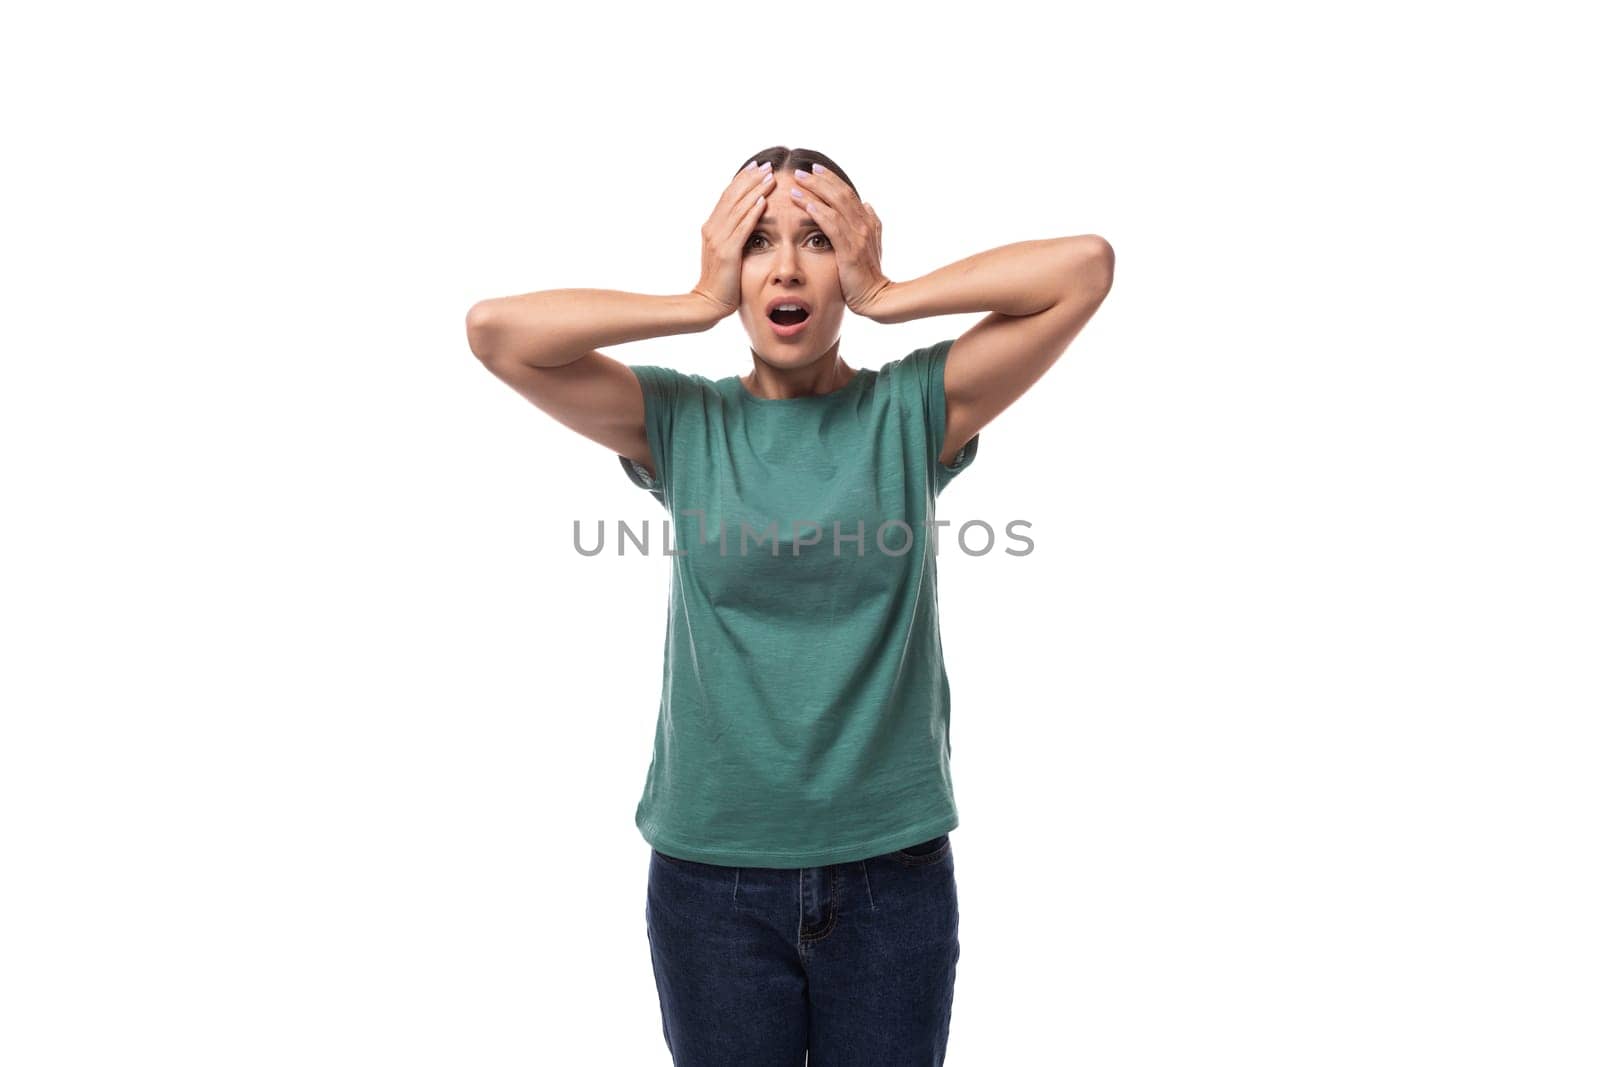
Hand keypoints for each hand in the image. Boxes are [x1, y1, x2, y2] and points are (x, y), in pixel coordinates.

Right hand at [690, 161, 772, 320]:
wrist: (707, 303)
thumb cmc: (721, 282)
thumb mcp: (725, 253)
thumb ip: (732, 236)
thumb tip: (745, 221)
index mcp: (712, 227)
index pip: (728, 196)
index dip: (743, 179)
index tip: (758, 166)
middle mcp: (712, 229)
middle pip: (733, 196)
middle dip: (751, 179)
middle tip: (768, 164)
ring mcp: (719, 240)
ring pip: (738, 208)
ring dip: (755, 190)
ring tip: (770, 177)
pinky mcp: (728, 253)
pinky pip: (742, 228)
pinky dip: (752, 213)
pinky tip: (763, 202)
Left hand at [790, 165, 892, 318]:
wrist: (877, 297)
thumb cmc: (869, 275)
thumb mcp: (872, 245)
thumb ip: (871, 224)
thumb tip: (867, 205)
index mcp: (867, 222)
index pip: (847, 193)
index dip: (831, 180)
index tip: (815, 169)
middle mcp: (864, 225)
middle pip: (840, 194)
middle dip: (819, 180)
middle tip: (800, 171)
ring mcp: (858, 237)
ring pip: (835, 205)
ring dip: (814, 192)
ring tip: (796, 183)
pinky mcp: (849, 250)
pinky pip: (832, 226)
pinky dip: (818, 212)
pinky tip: (805, 204)